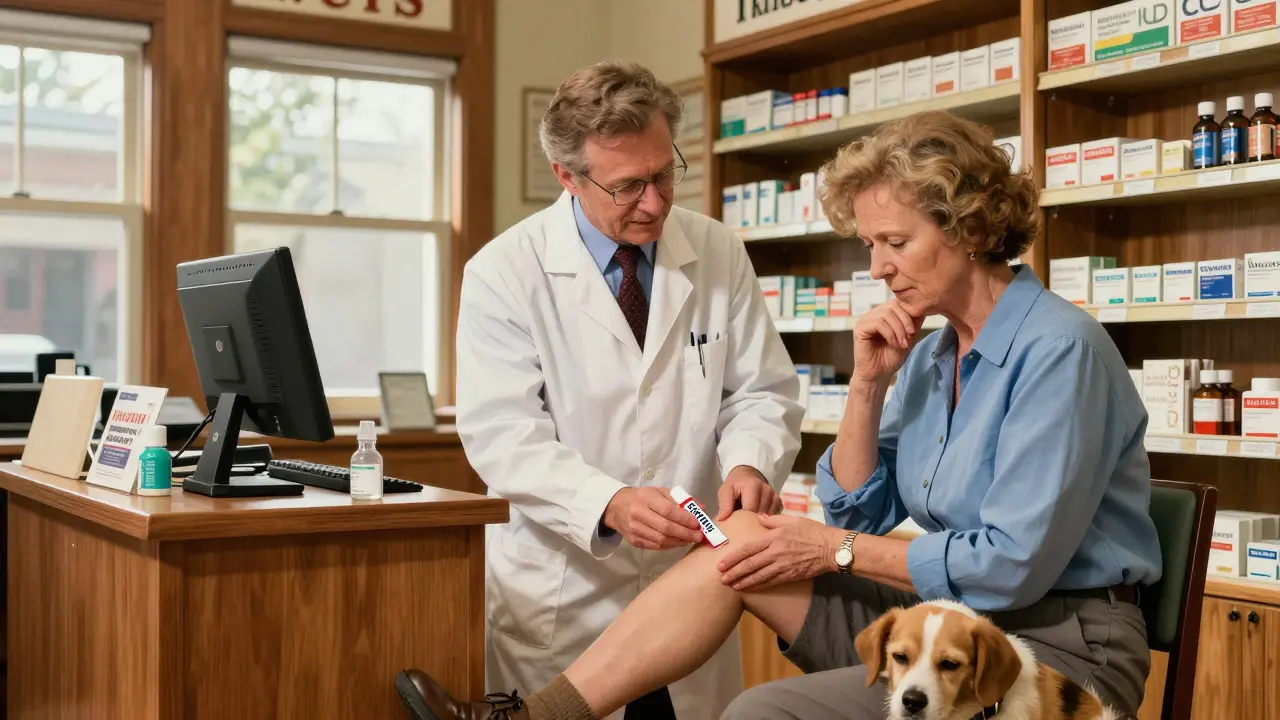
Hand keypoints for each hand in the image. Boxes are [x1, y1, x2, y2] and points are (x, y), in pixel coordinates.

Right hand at [603, 487, 703, 550]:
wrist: (616, 507)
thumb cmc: (642, 497)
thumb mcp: (659, 492)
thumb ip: (680, 499)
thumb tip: (701, 508)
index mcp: (646, 498)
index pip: (668, 511)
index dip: (685, 519)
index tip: (698, 523)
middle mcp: (638, 514)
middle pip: (666, 527)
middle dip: (685, 533)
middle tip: (699, 536)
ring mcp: (635, 529)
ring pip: (661, 540)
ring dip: (679, 541)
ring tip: (691, 540)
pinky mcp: (633, 540)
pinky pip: (655, 546)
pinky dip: (669, 546)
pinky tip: (678, 542)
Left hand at [716, 466, 781, 520]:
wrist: (747, 475)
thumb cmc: (735, 485)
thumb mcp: (725, 491)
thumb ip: (724, 505)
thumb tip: (722, 520)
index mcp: (753, 486)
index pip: (750, 510)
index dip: (742, 519)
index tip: (736, 523)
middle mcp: (767, 490)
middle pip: (760, 515)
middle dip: (751, 521)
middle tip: (742, 522)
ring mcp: (774, 496)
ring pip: (768, 517)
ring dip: (759, 520)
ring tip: (750, 519)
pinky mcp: (778, 501)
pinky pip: (773, 515)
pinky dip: (766, 519)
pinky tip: (758, 517)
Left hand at [717, 514, 844, 590]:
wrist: (831, 548)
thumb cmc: (813, 531)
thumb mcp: (792, 520)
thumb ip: (773, 519)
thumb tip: (758, 518)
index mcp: (774, 537)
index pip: (748, 548)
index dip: (734, 557)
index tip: (722, 563)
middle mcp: (776, 552)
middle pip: (750, 564)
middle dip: (734, 572)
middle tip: (721, 578)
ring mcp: (783, 566)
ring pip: (759, 576)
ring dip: (743, 581)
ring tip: (731, 586)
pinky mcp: (790, 575)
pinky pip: (771, 582)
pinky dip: (758, 586)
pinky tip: (749, 588)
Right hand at [853, 299, 924, 384]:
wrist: (878, 375)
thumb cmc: (891, 358)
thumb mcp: (908, 338)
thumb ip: (913, 324)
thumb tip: (923, 308)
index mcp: (883, 314)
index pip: (898, 303)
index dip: (909, 314)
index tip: (914, 331)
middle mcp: (873, 314)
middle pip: (893, 305)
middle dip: (905, 321)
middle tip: (909, 337)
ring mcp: (865, 320)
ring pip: (887, 314)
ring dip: (898, 330)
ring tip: (902, 344)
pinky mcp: (860, 328)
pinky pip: (878, 323)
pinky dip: (890, 334)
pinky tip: (893, 344)